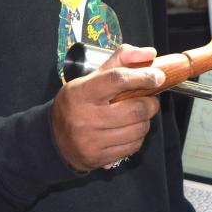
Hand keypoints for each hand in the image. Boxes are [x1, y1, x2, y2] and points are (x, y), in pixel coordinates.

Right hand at [52, 44, 164, 171]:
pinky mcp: (99, 158)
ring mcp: (92, 140)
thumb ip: (120, 60)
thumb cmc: (78, 101)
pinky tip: (129, 130)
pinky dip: (138, 137)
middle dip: (150, 103)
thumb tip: (150, 53)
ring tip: (138, 115)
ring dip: (145, 121)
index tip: (157, 76)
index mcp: (81, 92)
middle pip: (135, 109)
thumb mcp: (92, 77)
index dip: (142, 76)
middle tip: (149, 99)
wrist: (54, 138)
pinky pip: (133, 147)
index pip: (117, 80)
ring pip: (138, 129)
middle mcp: (85, 117)